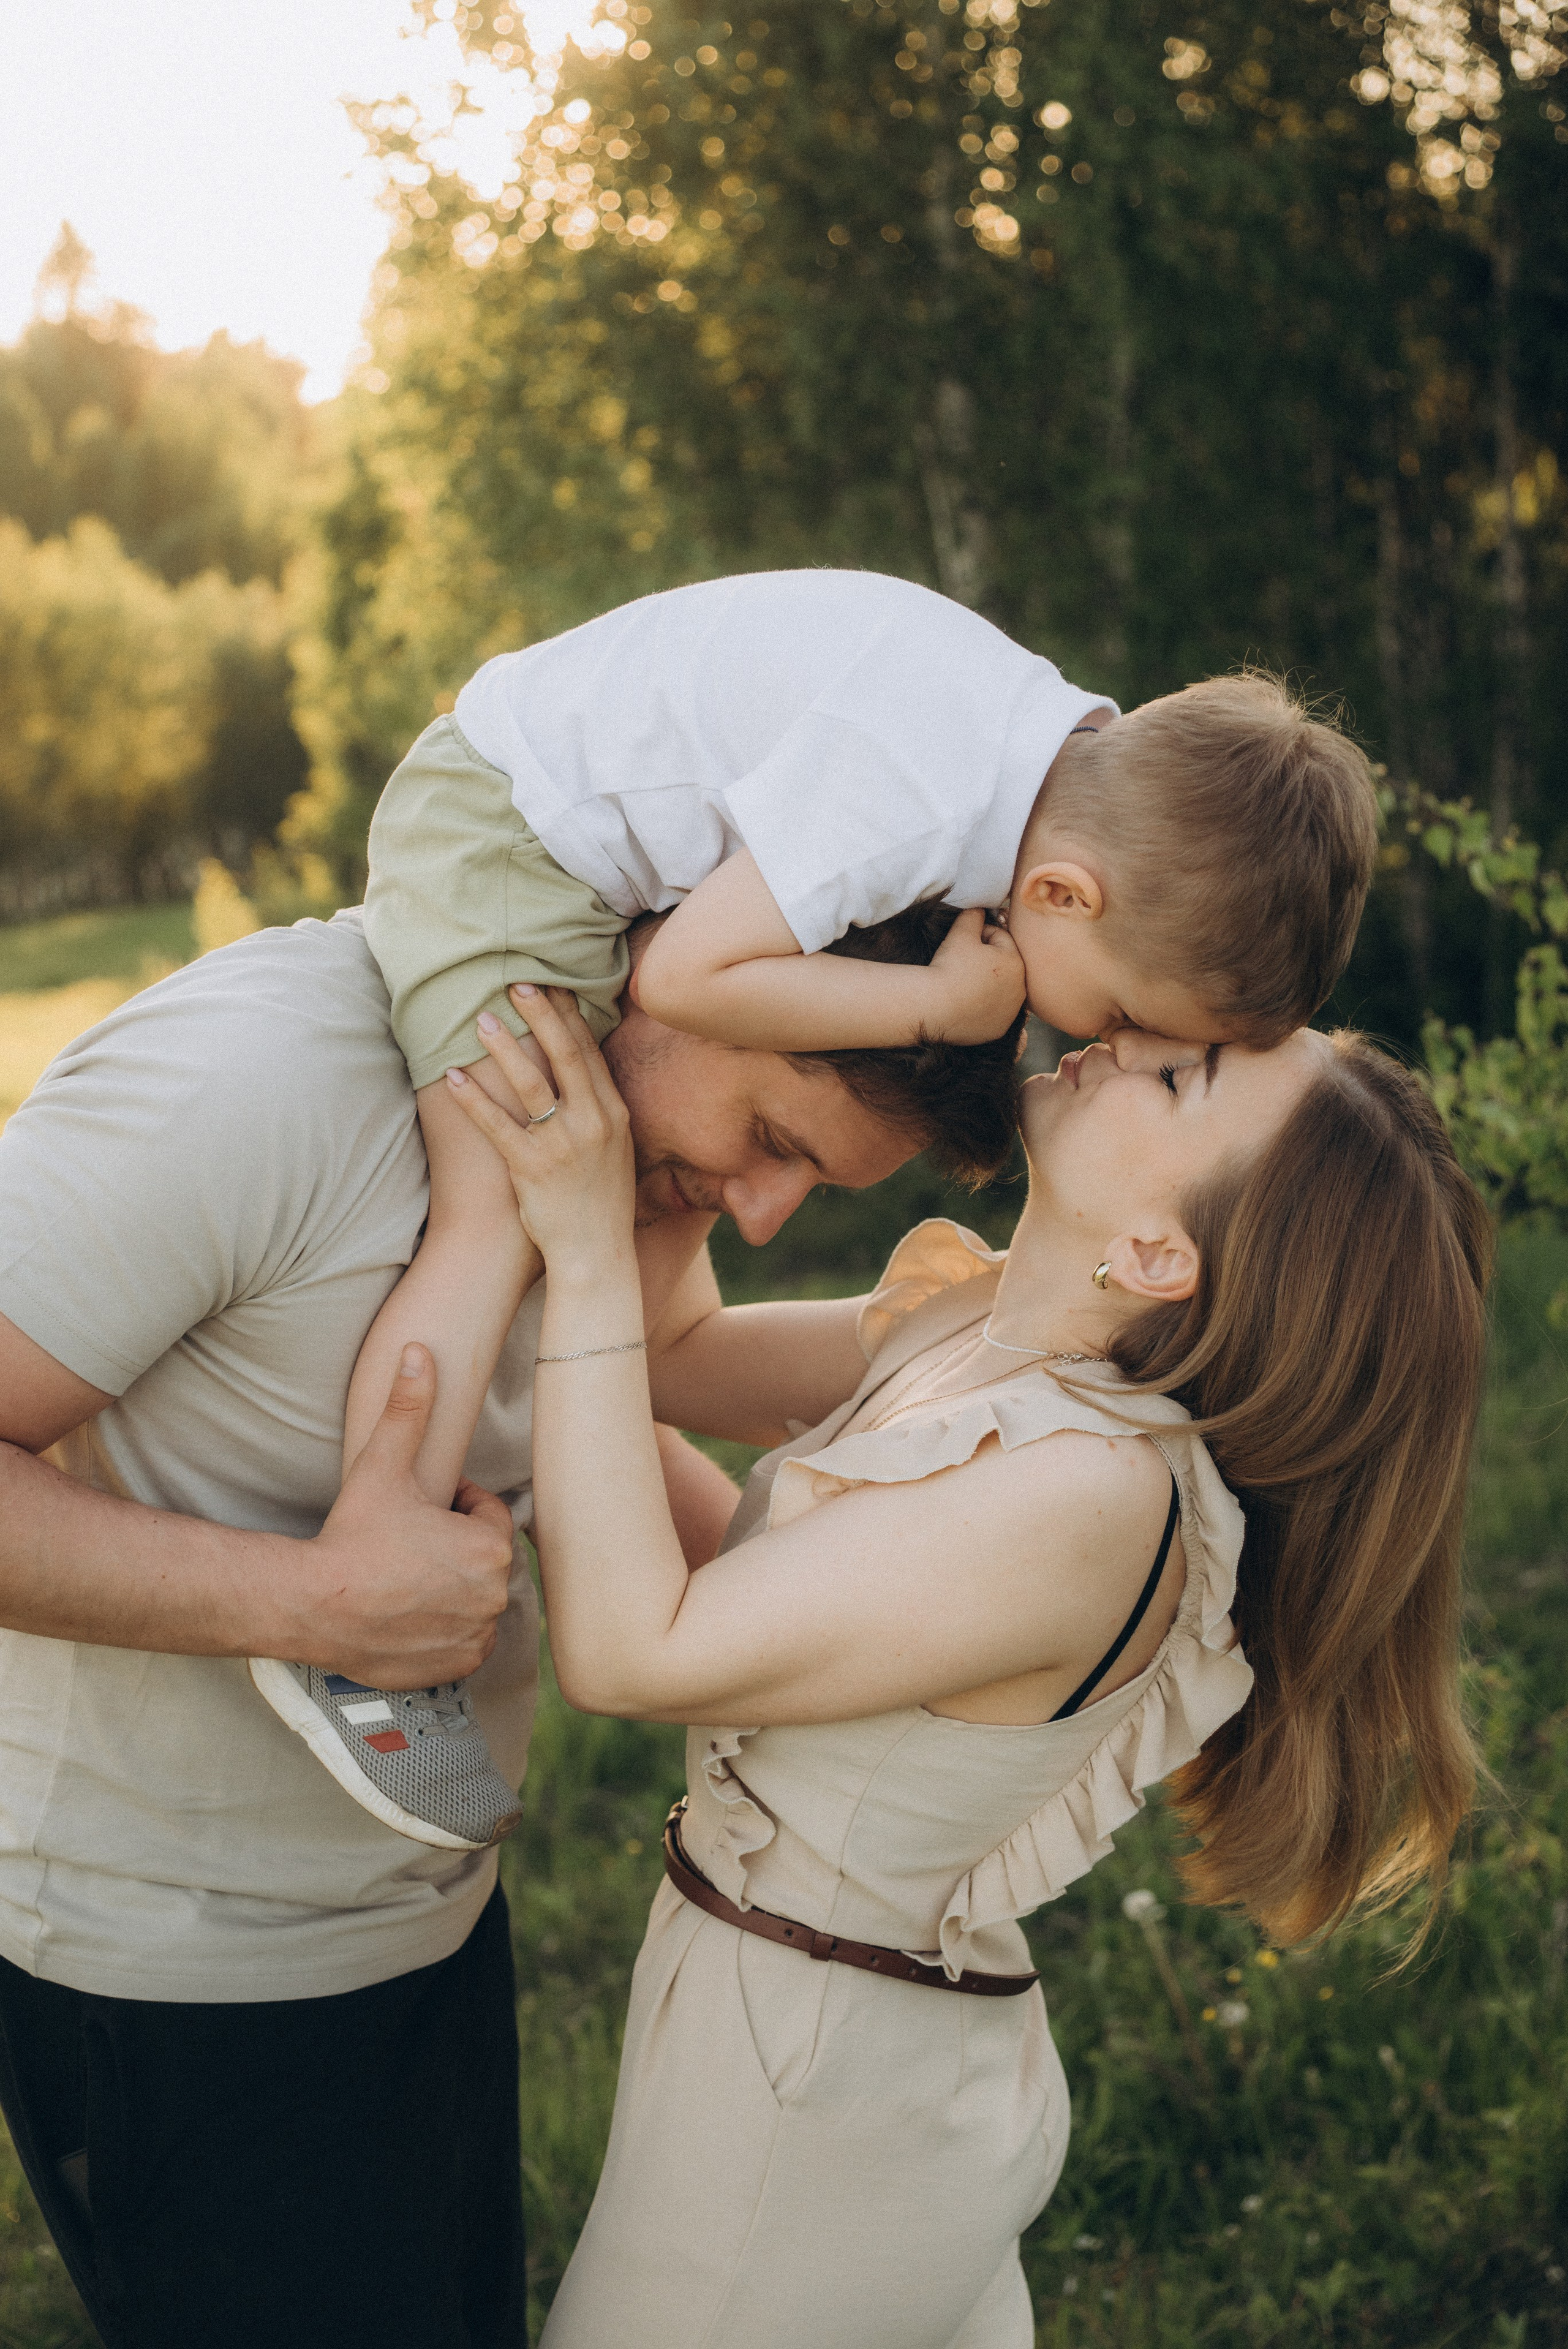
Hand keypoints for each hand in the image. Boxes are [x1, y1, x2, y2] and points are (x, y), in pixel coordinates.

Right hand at [297, 1344, 516, 1685]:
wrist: (314, 1605)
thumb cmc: (352, 1536)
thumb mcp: (382, 1466)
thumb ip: (407, 1408)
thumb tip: (418, 1351)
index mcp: (490, 1544)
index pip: (486, 1515)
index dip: (453, 1509)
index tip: (419, 1511)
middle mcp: (495, 1593)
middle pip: (482, 1558)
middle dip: (452, 1549)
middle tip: (405, 1546)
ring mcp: (477, 1633)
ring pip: (475, 1598)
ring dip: (451, 1587)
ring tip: (404, 1578)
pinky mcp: (458, 1666)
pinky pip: (465, 1639)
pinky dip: (445, 1628)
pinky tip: (408, 1613)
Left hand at [446, 987, 636, 1272]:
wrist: (596, 1254)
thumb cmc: (600, 1202)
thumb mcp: (616, 1150)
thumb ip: (600, 1110)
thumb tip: (581, 1073)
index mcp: (614, 1114)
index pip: (590, 1053)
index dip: (569, 1016)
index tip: (553, 984)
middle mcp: (593, 1123)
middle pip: (565, 1055)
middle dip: (541, 1014)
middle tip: (516, 982)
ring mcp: (563, 1145)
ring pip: (531, 1084)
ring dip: (504, 1048)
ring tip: (480, 1020)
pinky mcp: (532, 1168)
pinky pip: (497, 1125)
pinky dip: (473, 1099)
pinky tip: (452, 1077)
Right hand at [924, 908, 1026, 1042]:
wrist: (934, 1006)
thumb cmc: (948, 966)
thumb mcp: (961, 932)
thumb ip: (974, 914)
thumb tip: (980, 907)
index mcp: (1016, 962)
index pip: (1000, 939)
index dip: (979, 936)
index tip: (962, 942)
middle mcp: (1021, 989)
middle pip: (1003, 966)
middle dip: (987, 961)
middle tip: (962, 963)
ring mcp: (1011, 1012)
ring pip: (1000, 990)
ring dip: (988, 984)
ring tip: (964, 983)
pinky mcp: (999, 1029)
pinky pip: (994, 1012)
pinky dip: (984, 1007)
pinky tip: (967, 1003)